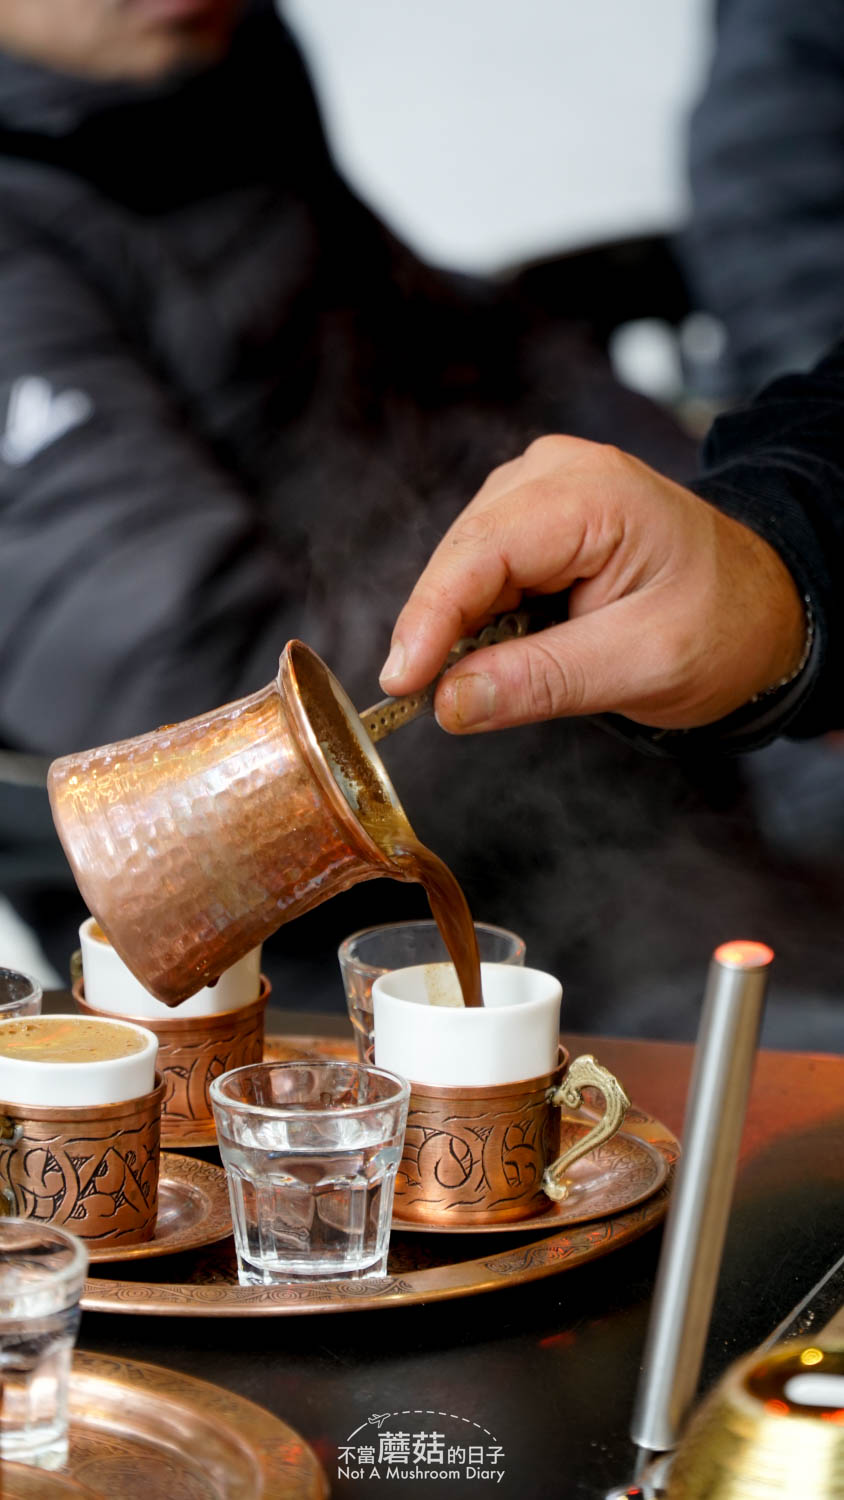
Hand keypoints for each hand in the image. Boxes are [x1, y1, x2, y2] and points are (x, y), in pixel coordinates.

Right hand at [379, 435, 805, 732]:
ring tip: (489, 675)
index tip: (399, 683)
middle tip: (426, 700)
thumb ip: (543, 681)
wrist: (761, 607)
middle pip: (463, 554)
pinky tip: (500, 647)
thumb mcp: (642, 666)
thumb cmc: (721, 628)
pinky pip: (482, 567)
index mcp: (597, 495)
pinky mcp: (535, 515)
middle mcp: (559, 473)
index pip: (482, 552)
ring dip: (459, 624)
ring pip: (463, 561)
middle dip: (439, 628)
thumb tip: (450, 702)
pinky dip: (478, 615)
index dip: (430, 619)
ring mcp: (543, 487)